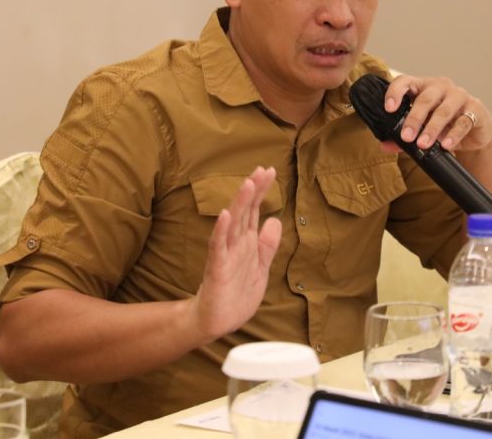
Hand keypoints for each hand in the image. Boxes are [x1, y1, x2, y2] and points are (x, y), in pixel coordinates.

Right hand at [191, 166, 281, 340]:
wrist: (217, 322)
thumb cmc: (236, 294)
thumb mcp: (260, 268)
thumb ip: (267, 245)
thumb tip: (275, 219)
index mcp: (247, 242)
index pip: (254, 211)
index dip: (261, 191)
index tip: (270, 171)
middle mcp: (236, 244)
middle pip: (245, 211)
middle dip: (253, 190)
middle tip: (262, 170)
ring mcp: (225, 254)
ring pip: (233, 224)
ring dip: (240, 204)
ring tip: (247, 184)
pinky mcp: (217, 268)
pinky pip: (218, 247)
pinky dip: (221, 230)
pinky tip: (224, 215)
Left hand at [382, 75, 491, 152]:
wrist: (475, 132)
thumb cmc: (445, 125)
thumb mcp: (423, 129)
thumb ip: (403, 137)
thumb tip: (385, 145)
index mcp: (423, 87)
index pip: (406, 82)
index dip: (395, 92)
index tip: (389, 108)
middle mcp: (441, 87)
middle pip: (425, 99)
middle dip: (414, 119)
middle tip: (406, 137)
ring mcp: (459, 96)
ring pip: (443, 111)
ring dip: (432, 129)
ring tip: (423, 144)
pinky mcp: (475, 109)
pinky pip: (463, 122)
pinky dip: (453, 135)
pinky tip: (445, 145)